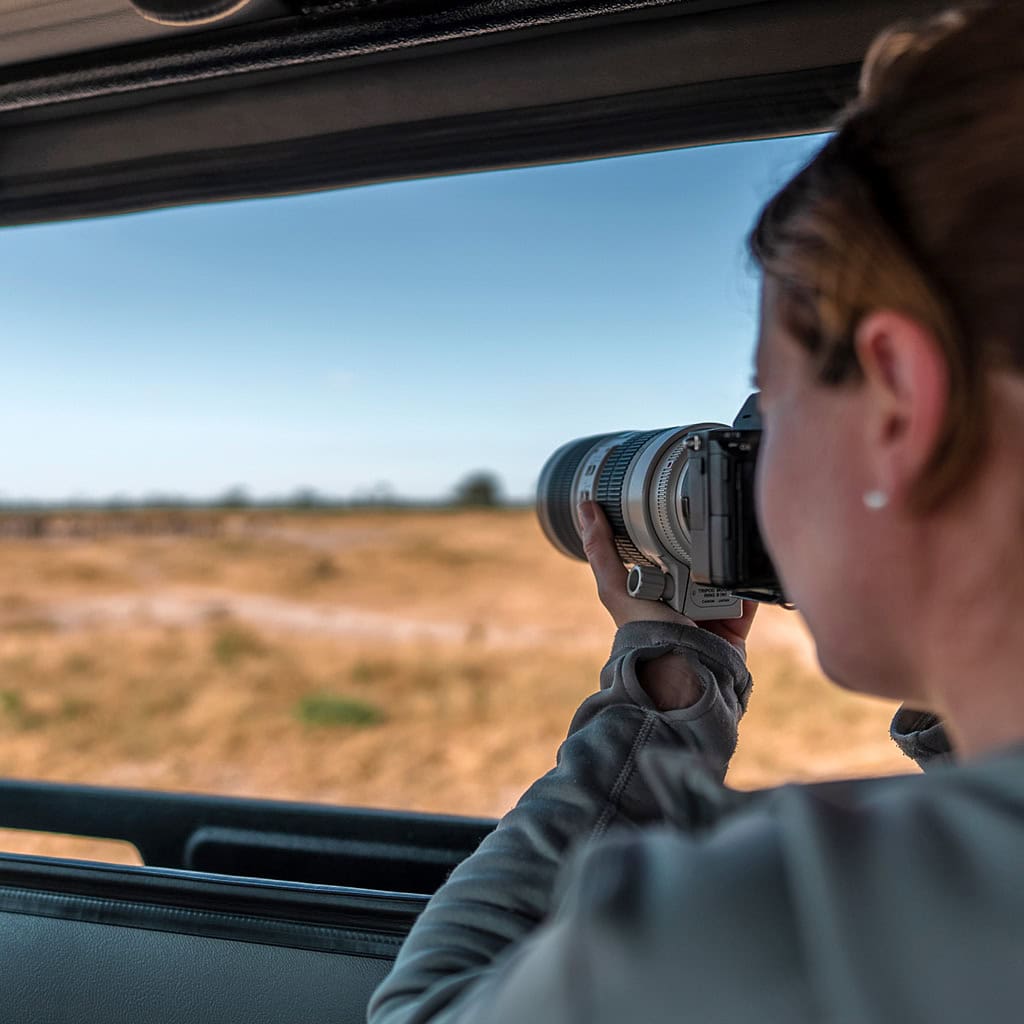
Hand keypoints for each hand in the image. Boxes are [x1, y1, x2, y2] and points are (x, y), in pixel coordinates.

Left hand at [578, 500, 757, 707]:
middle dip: (701, 545)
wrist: (683, 669)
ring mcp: (708, 613)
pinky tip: (748, 566)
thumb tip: (585, 507)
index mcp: (652, 592)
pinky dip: (748, 583)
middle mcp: (679, 602)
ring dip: (727, 562)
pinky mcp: (734, 625)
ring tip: (728, 542)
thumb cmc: (645, 632)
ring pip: (723, 575)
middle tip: (705, 525)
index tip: (672, 503)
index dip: (663, 532)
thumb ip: (600, 551)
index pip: (658, 553)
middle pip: (695, 561)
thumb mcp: (616, 587)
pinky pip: (747, 597)